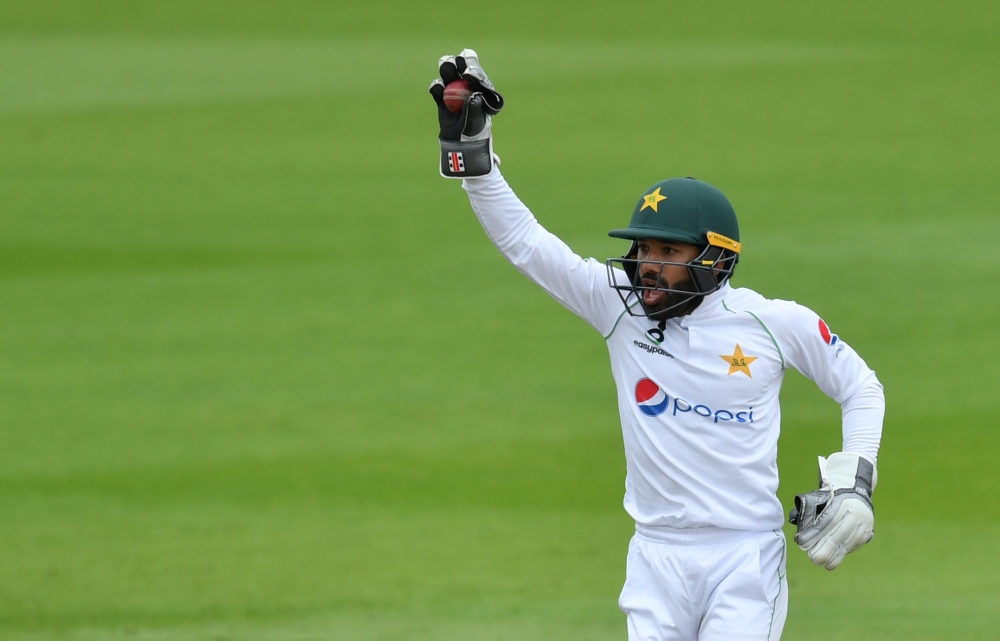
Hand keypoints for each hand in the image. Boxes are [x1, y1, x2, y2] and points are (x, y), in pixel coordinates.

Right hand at [429, 49, 503, 177]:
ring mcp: (455, 93)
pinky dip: (437, 88)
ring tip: (445, 64)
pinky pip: (438, 91)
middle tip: (456, 60)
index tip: (468, 72)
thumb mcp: (477, 122)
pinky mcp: (442, 100)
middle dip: (460, 65)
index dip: (473, 71)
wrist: (461, 146)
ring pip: (450, 78)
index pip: (478, 77)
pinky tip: (437, 87)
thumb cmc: (475, 134)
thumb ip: (474, 108)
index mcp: (482, 91)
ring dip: (447, 71)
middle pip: (463, 73)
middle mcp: (469, 89)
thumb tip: (472, 95)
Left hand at [789, 452, 876, 569]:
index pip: (826, 521)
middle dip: (824, 548)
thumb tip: (798, 523)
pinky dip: (842, 554)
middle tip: (812, 558)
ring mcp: (864, 524)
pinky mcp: (867, 533)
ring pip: (847, 543)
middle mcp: (855, 513)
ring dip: (834, 555)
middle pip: (838, 534)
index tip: (802, 543)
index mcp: (842, 502)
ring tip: (822, 563)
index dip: (814, 534)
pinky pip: (853, 546)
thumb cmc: (832, 495)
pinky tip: (832, 561)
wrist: (857, 490)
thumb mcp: (821, 496)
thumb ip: (811, 509)